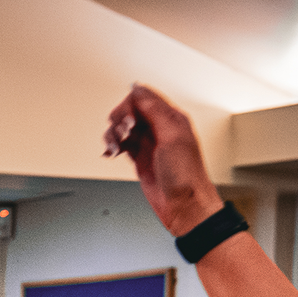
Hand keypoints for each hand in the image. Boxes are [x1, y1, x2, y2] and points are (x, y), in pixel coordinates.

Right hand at [106, 83, 219, 235]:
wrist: (184, 207)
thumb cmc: (186, 176)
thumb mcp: (172, 136)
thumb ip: (155, 110)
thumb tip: (138, 89)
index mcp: (172, 118)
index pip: (144, 97)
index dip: (129, 106)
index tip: (126, 121)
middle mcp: (160, 129)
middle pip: (130, 111)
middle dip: (119, 120)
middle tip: (122, 134)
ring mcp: (149, 144)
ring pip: (123, 127)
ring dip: (113, 134)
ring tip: (114, 147)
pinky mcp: (140, 158)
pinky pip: (121, 144)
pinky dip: (112, 146)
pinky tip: (111, 153)